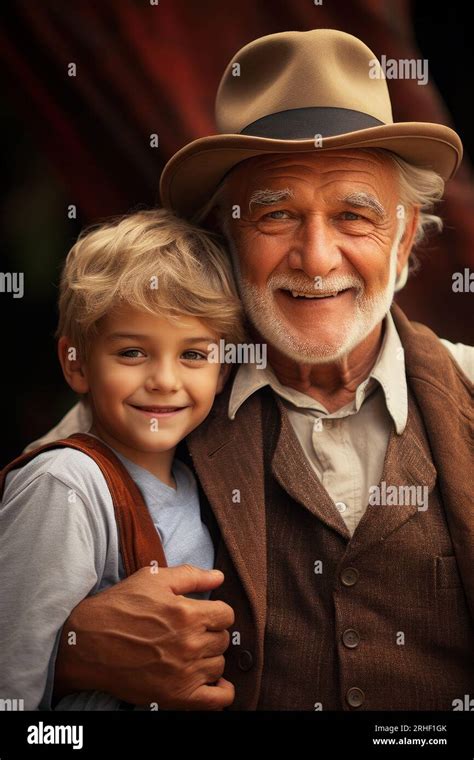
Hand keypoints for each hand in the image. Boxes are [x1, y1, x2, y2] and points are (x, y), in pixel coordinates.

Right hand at [53, 565, 234, 709]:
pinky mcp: (175, 696)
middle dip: (210, 634)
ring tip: (189, 653)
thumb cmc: (119, 607)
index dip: (215, 612)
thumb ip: (191, 576)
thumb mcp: (153, 580)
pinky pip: (217, 700)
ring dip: (209, 659)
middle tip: (191, 633)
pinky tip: (212, 683)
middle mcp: (189, 644)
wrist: (86, 643)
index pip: (226, 615)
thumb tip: (220, 576)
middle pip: (223, 640)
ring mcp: (183, 673)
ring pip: (219, 666)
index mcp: (187, 613)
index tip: (203, 615)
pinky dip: (221, 693)